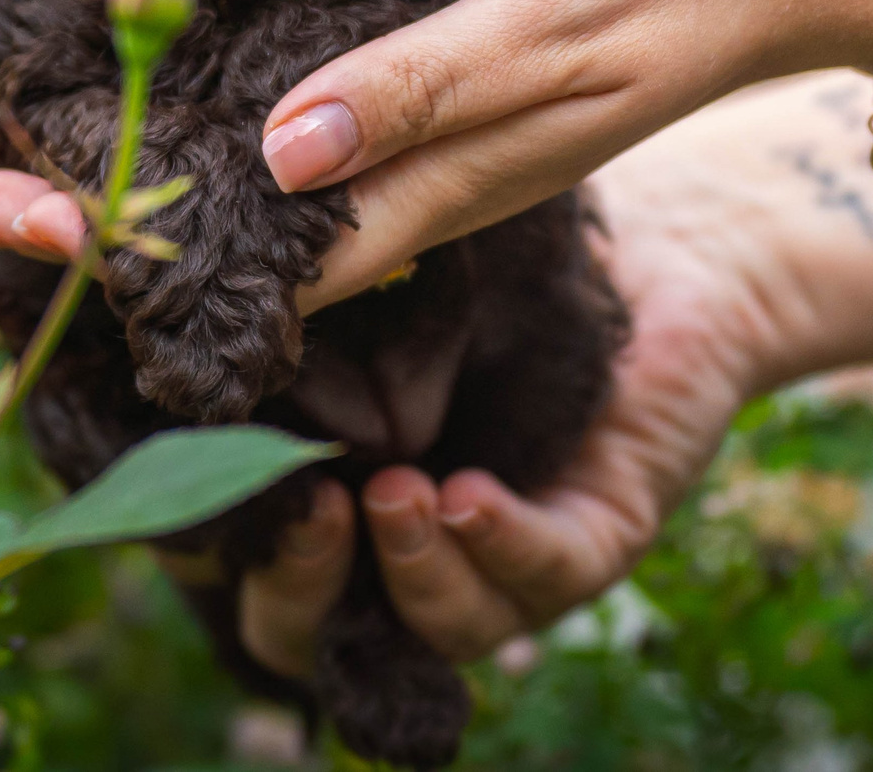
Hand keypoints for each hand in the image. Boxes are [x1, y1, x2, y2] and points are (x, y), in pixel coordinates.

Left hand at [0, 0, 872, 301]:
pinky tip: (176, 72)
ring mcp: (438, 115)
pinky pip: (320, 109)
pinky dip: (227, 106)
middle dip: (98, 219)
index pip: (247, 254)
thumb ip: (420, 91)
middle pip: (234, 226)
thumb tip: (274, 159)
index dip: (112, 252)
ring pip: (267, 174)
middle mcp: (422, 167)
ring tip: (30, 147)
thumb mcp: (549, 23)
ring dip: (153, 168)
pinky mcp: (453, 55)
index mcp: (441, 181)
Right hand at [235, 123, 784, 671]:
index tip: (210, 472)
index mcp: (334, 495)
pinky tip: (471, 499)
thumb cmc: (498, 258)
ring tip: (394, 492)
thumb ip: (311, 305)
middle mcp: (404, 549)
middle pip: (313, 630)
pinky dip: (500, 546)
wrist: (662, 242)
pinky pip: (545, 574)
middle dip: (301, 589)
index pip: (241, 556)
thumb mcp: (388, 278)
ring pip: (437, 626)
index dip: (214, 540)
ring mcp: (499, 562)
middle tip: (311, 507)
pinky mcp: (594, 542)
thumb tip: (222, 288)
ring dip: (409, 570)